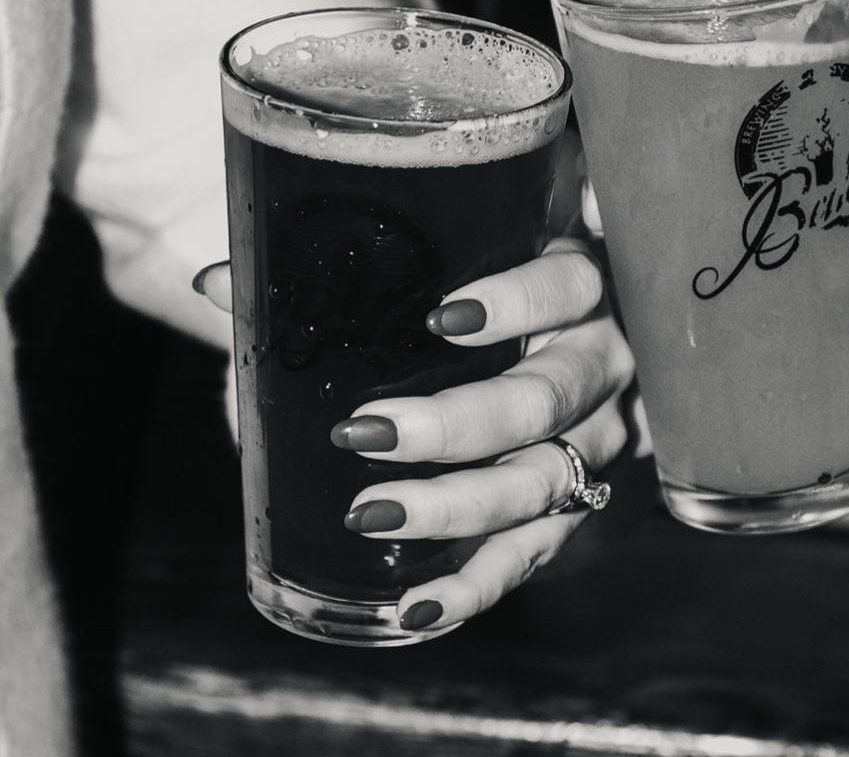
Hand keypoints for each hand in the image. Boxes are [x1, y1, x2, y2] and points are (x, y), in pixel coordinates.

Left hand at [195, 237, 637, 634]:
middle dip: (460, 422)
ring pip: (545, 480)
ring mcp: (596, 438)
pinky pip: (536, 551)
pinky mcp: (573, 503)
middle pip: (549, 396)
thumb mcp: (434, 278)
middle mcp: (597, 362)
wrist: (546, 349)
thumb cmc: (475, 301)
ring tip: (373, 514)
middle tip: (369, 432)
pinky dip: (477, 584)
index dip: (516, 303)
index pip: (565, 285)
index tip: (440, 318)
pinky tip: (415, 605)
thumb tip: (215, 284)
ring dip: (460, 505)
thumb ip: (334, 283)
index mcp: (573, 285)